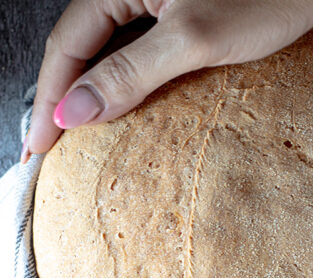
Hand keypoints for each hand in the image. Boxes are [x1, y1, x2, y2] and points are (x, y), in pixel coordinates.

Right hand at [21, 0, 312, 162]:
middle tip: (51, 149)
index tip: (39, 145)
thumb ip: (131, 71)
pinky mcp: (177, 20)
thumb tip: (76, 110)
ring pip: (108, 53)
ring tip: (79, 138)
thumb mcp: (194, 38)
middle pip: (82, 48)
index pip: (69, 44)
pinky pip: (138, 56)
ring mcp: (153, 4)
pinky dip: (127, 87)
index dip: (51, 97)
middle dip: (66, 98)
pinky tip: (123, 112)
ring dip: (94, 95)